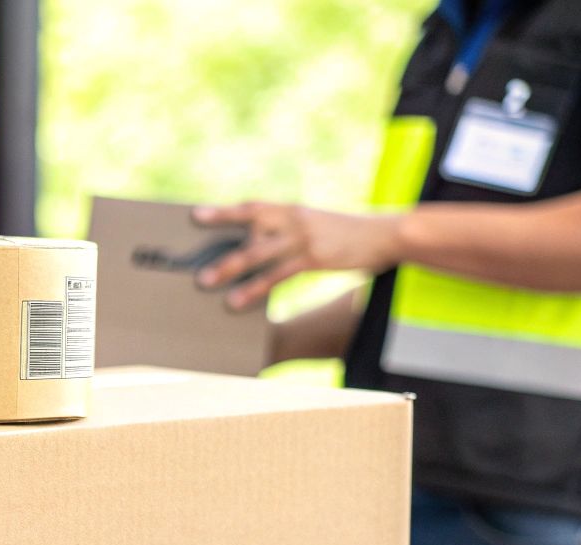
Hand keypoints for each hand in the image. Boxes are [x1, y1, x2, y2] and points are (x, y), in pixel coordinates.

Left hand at [191, 203, 404, 309]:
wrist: (386, 235)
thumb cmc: (347, 233)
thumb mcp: (316, 223)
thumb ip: (288, 229)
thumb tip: (257, 242)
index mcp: (293, 210)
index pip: (253, 207)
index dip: (223, 212)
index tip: (196, 215)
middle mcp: (294, 219)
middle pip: (248, 229)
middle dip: (219, 245)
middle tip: (194, 261)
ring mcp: (303, 238)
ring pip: (257, 253)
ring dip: (229, 268)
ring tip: (206, 283)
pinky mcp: (314, 258)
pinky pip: (277, 275)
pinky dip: (255, 289)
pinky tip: (238, 301)